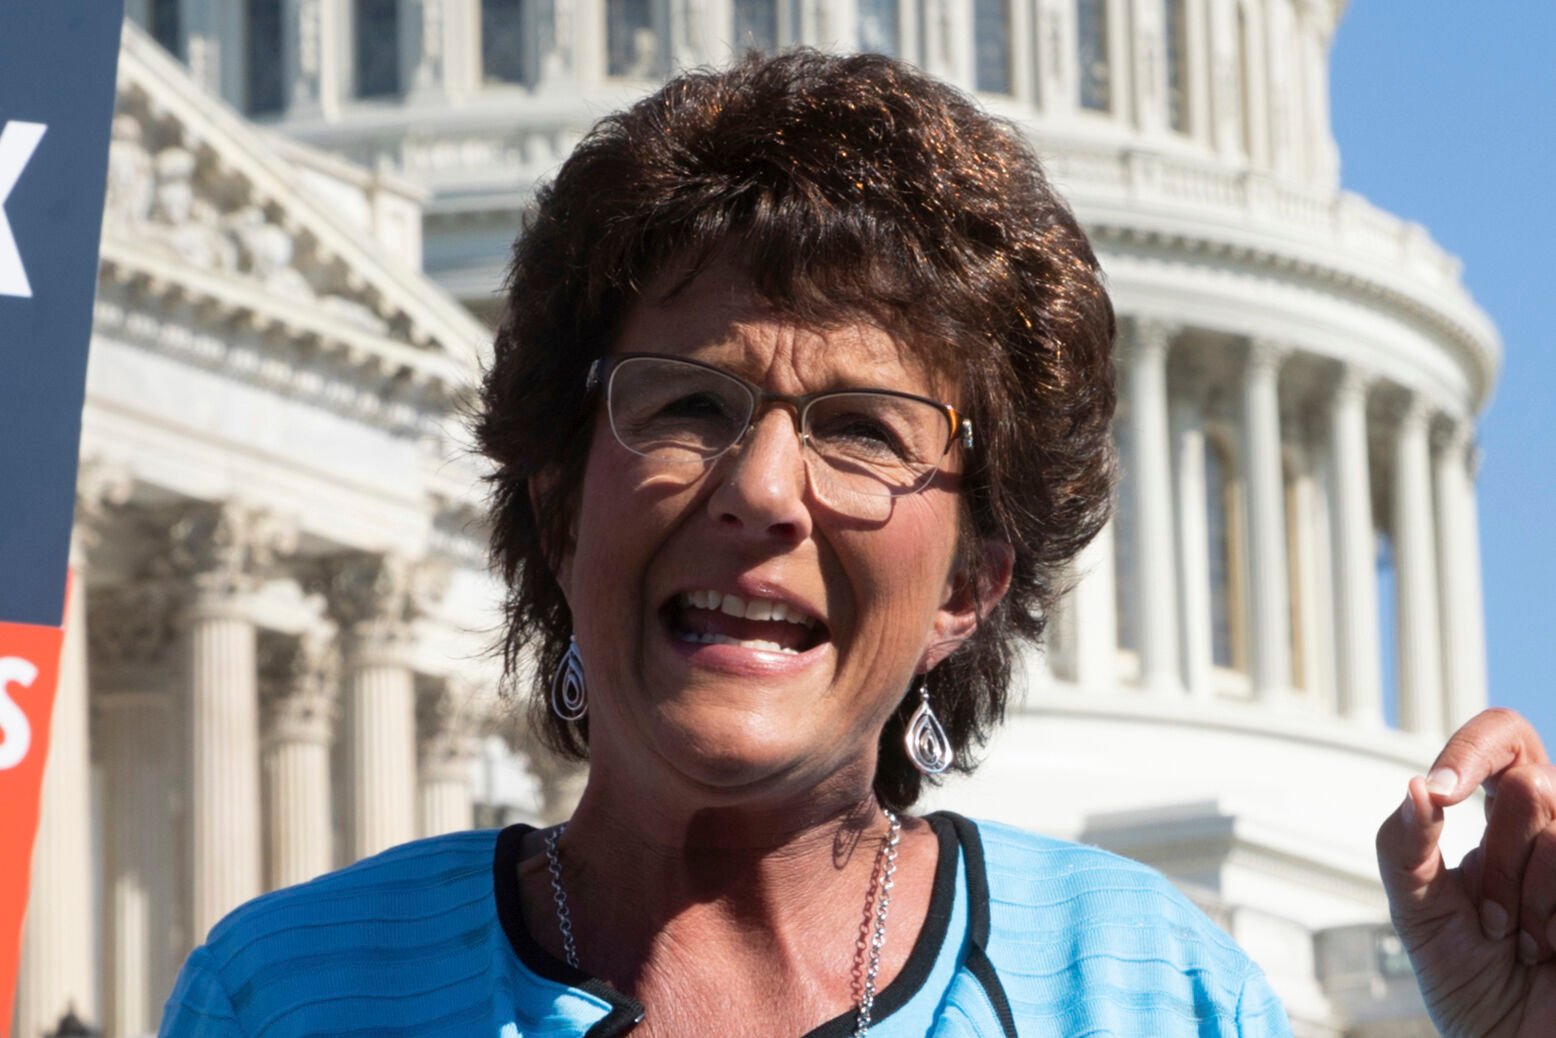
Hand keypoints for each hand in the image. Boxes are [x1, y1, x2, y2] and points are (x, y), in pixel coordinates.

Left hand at [1376, 708, 1555, 1036]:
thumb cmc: (1469, 982)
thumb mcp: (1418, 913)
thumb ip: (1404, 846)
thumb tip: (1414, 788)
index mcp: (1504, 817)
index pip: (1503, 737)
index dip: (1472, 751)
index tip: (1442, 791)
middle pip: (1532, 787)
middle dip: (1500, 863)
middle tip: (1493, 921)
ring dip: (1530, 901)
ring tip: (1523, 945)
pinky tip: (1550, 953)